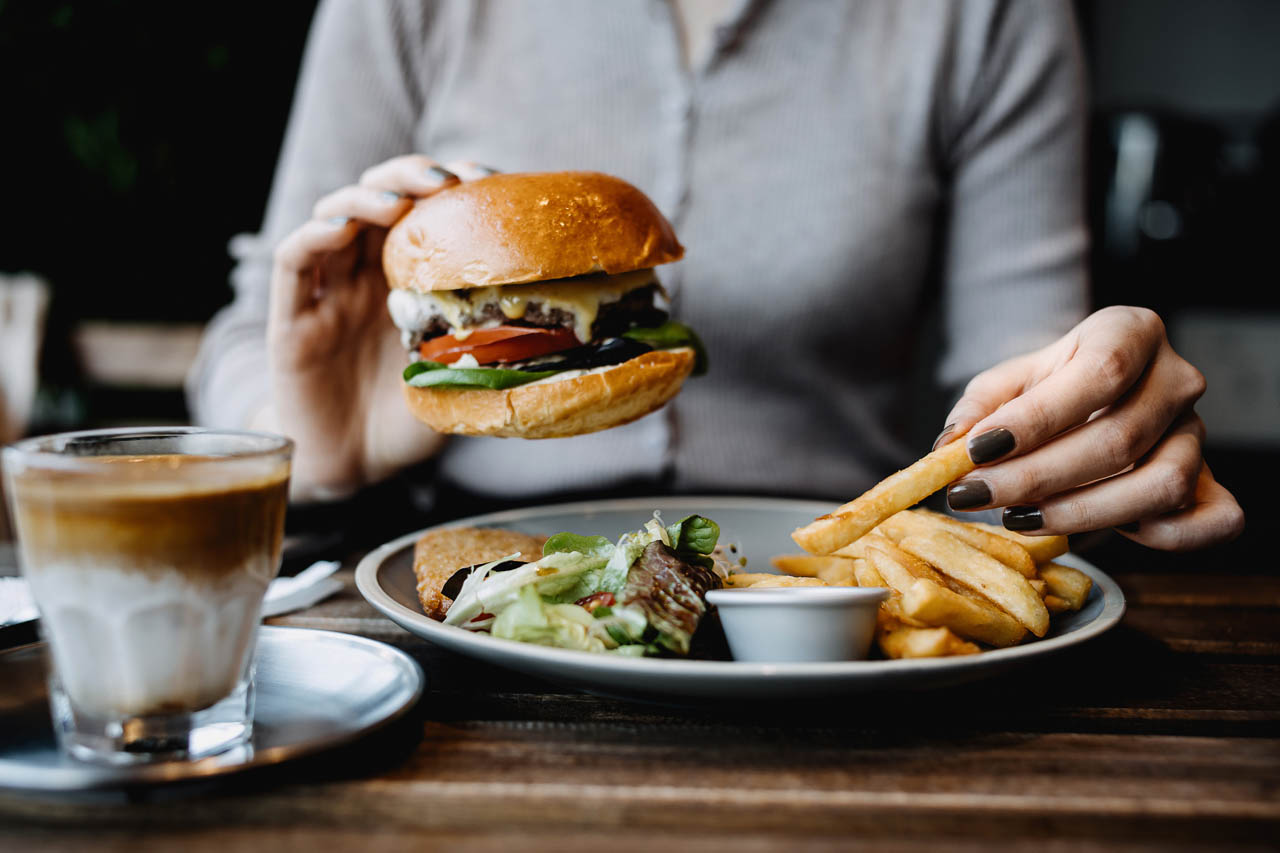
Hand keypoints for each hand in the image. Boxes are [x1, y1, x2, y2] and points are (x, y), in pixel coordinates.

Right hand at [266, 156, 494, 497]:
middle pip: (380, 200)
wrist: (355, 469)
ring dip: (364, 198)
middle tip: (444, 179)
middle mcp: (367, 277)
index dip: (452, 188)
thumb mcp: (460, 381)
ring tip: (397, 201)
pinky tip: (340, 228)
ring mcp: (328, 293)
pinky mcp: (291, 318)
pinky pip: (295, 262)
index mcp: (409, 284)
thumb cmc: (408, 424)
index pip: (425, 214)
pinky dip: (314, 236)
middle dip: (410, 177)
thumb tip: (560, 339)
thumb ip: (490, 354)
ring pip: (335, 218)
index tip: (487, 179)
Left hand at [938, 306, 1243, 550]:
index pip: (1099, 374)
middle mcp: (1176, 379)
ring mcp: (1199, 433)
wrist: (1093, 402)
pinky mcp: (1212, 483)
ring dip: (1081, 513)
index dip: (1037, 419)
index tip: (978, 450)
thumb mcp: (1006, 384)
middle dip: (1037, 477)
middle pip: (1119, 438)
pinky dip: (1158, 538)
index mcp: (1131, 332)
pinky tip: (1092, 531)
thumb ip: (979, 408)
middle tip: (975, 496)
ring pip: (1161, 485)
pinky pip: (1210, 521)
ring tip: (1016, 517)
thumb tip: (950, 446)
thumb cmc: (1047, 389)